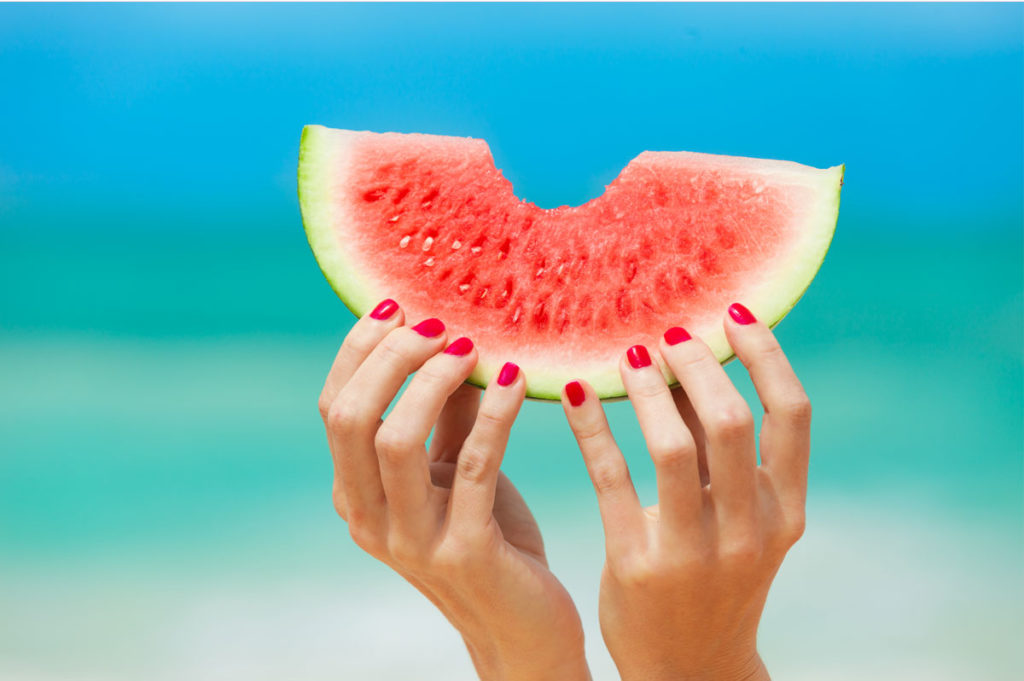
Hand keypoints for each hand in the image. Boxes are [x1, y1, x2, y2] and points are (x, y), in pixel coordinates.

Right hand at [318, 299, 589, 680]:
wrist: (522, 625)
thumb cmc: (490, 537)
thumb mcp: (458, 468)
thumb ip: (448, 412)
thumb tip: (454, 336)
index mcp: (355, 495)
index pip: (335, 408)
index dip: (360, 350)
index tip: (399, 305)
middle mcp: (369, 520)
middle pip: (351, 418)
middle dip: (390, 357)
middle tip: (437, 325)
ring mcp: (410, 541)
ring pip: (395, 440)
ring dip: (434, 381)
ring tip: (472, 346)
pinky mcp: (464, 552)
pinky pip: (473, 464)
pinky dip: (494, 412)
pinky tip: (517, 378)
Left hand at [561, 303, 809, 680]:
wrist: (692, 666)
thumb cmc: (716, 573)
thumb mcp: (738, 519)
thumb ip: (719, 449)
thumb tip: (693, 360)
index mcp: (785, 510)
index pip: (792, 414)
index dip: (765, 355)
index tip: (732, 313)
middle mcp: (749, 529)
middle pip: (730, 421)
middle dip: (696, 365)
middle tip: (666, 335)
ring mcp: (695, 551)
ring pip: (671, 446)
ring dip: (646, 390)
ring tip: (625, 356)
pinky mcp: (637, 563)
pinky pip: (611, 476)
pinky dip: (592, 425)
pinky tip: (574, 393)